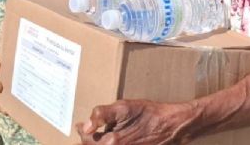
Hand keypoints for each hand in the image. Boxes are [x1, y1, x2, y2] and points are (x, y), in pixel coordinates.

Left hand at [77, 100, 193, 144]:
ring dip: (98, 143)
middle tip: (86, 131)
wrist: (170, 126)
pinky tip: (111, 140)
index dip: (82, 132)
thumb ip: (101, 115)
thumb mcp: (124, 107)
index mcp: (112, 142)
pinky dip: (109, 144)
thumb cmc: (147, 114)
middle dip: (88, 141)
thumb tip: (85, 126)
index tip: (80, 125)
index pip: (87, 141)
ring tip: (97, 136)